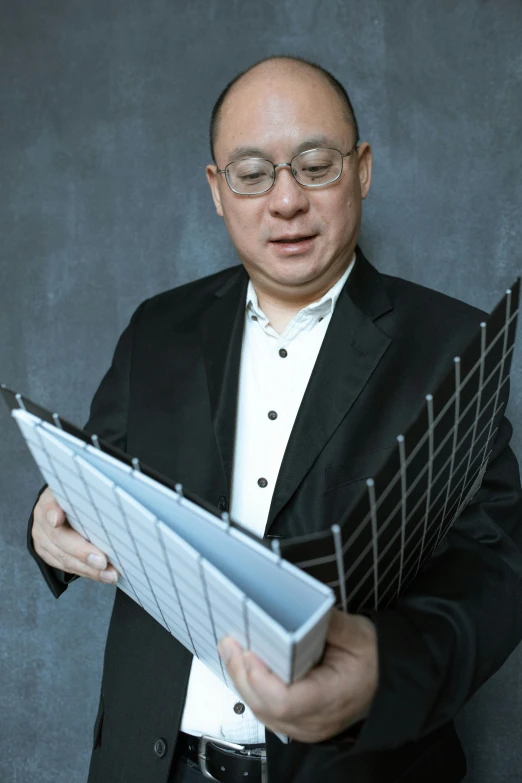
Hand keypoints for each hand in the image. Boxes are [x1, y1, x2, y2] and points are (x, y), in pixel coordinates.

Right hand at [31, 487, 118, 582]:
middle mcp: (42, 520)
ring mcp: (42, 539)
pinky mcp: (46, 554)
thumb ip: (92, 497)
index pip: (49, 504)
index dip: (53, 512)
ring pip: (63, 558)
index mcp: (51, 499)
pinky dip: (87, 572)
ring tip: (110, 574)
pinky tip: (103, 575)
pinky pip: (66, 566)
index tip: (58, 519)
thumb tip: (115, 505)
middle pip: (59, 538)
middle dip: (82, 552)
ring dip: (89, 569)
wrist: (60, 507)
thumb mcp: (82, 493)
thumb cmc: (78, 499)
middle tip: (102, 561)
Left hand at [218, 609, 377, 742]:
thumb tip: (307, 608)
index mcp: (332, 698)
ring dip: (243, 680)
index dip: (260, 677)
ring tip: (233, 649)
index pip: (285, 701)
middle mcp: (314, 720)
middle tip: (231, 642)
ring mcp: (304, 726)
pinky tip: (245, 665)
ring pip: (261, 711)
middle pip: (265, 707)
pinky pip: (265, 710)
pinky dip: (252, 688)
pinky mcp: (296, 723)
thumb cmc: (373, 661)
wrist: (385, 681)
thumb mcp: (359, 634)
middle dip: (242, 673)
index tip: (249, 650)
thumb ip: (331, 623)